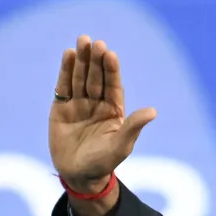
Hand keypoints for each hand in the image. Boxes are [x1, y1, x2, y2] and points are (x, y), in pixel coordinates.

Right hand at [49, 35, 155, 194]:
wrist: (79, 174)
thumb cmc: (104, 162)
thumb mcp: (121, 145)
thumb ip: (134, 126)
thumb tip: (154, 111)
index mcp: (114, 111)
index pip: (113, 86)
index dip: (111, 70)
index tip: (110, 54)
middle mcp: (97, 104)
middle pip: (96, 77)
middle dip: (96, 60)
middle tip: (95, 42)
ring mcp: (79, 104)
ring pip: (80, 78)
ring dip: (81, 60)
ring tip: (81, 42)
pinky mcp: (61, 108)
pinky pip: (64, 86)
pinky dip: (65, 71)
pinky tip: (69, 55)